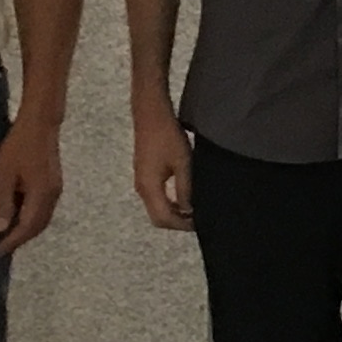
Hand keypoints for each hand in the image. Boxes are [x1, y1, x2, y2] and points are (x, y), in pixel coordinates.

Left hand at [0, 118, 65, 258]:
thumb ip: (3, 202)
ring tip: (9, 234)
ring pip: (43, 218)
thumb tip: (0, 228)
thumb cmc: (18, 146)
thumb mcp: (4, 174)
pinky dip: (32, 218)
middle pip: (39, 226)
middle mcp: (52, 196)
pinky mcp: (54, 183)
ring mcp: (56, 189)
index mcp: (40, 195)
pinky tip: (19, 215)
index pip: (26, 227)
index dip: (12, 241)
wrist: (41, 124)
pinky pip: (45, 208)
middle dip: (21, 239)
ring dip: (27, 229)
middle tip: (2, 247)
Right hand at [133, 97, 195, 232]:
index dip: (181, 225)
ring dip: (174, 213)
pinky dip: (169, 203)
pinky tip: (185, 197)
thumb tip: (190, 210)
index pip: (163, 218)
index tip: (200, 224)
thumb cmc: (168, 137)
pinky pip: (155, 198)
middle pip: (157, 217)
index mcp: (149, 187)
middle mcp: (142, 188)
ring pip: (156, 208)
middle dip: (177, 222)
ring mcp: (141, 182)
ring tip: (195, 209)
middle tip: (199, 219)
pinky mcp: (144, 175)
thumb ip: (185, 189)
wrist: (151, 115)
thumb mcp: (183, 164)